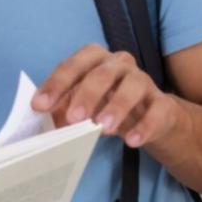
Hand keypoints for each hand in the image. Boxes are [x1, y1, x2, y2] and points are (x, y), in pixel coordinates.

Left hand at [32, 44, 183, 149]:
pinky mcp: (163, 103)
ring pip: (132, 86)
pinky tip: (132, 141)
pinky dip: (145, 126)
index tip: (39, 106)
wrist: (151, 119)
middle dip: (86, 94)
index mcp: (94, 59)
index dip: (55, 84)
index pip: (73, 66)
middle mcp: (120, 64)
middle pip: (102, 73)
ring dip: (116, 106)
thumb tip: (38, 127)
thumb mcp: (81, 107)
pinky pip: (157, 111)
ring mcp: (144, 81)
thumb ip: (60, 111)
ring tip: (102, 128)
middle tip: (73, 118)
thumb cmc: (106, 106)